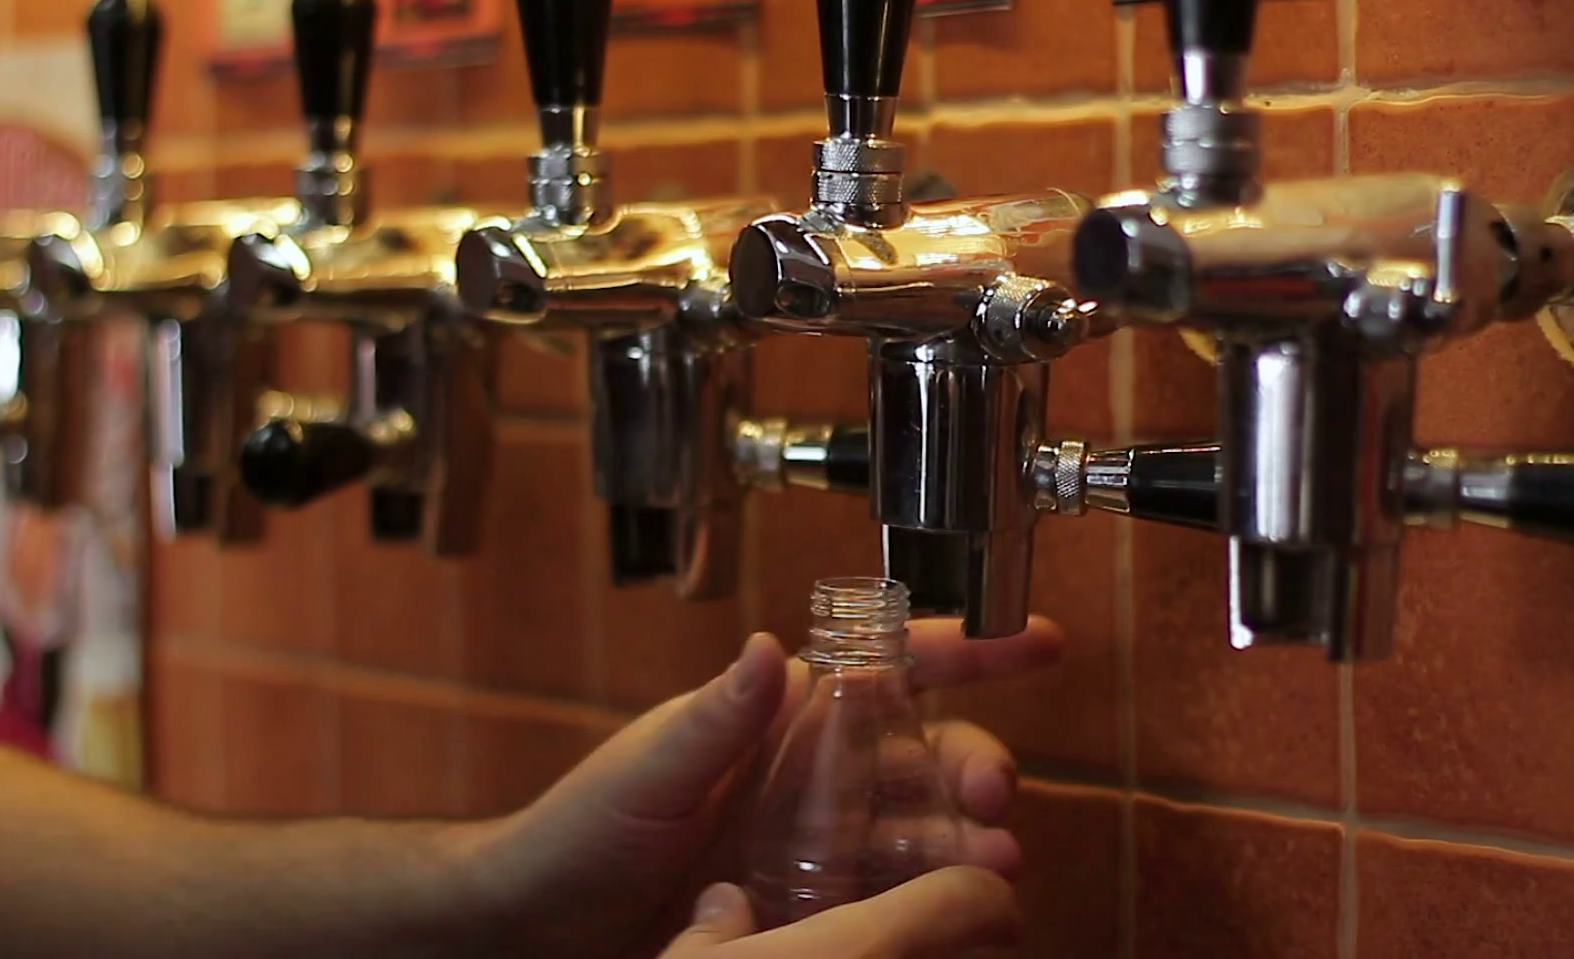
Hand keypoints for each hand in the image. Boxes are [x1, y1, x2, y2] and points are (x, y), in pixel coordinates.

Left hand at [477, 617, 1062, 957]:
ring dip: (966, 844)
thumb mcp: (644, 774)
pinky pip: (892, 903)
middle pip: (926, 758)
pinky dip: (931, 906)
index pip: (888, 670)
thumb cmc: (577, 834)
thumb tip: (771, 647)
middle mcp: (813, 779)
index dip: (967, 651)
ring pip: (922, 836)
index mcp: (780, 721)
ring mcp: (818, 849)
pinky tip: (959, 918)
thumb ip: (712, 720)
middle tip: (995, 796)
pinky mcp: (814, 914)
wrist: (535, 933)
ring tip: (995, 868)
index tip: (1038, 643)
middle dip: (977, 766)